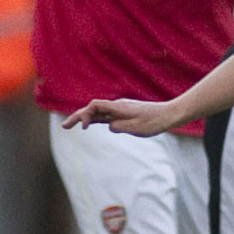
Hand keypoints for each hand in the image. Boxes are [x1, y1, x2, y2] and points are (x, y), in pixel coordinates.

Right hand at [64, 97, 180, 136]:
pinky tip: (89, 124)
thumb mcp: (136, 128)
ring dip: (84, 118)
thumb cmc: (154, 122)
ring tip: (70, 126)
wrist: (169, 115)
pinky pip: (106, 115)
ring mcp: (120, 109)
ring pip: (98, 112)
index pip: (95, 106)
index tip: (83, 128)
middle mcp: (117, 106)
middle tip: (64, 127)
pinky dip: (95, 119)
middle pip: (92, 109)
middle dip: (77, 117)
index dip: (84, 115)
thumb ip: (120, 126)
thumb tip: (110, 126)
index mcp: (119, 108)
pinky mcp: (124, 113)